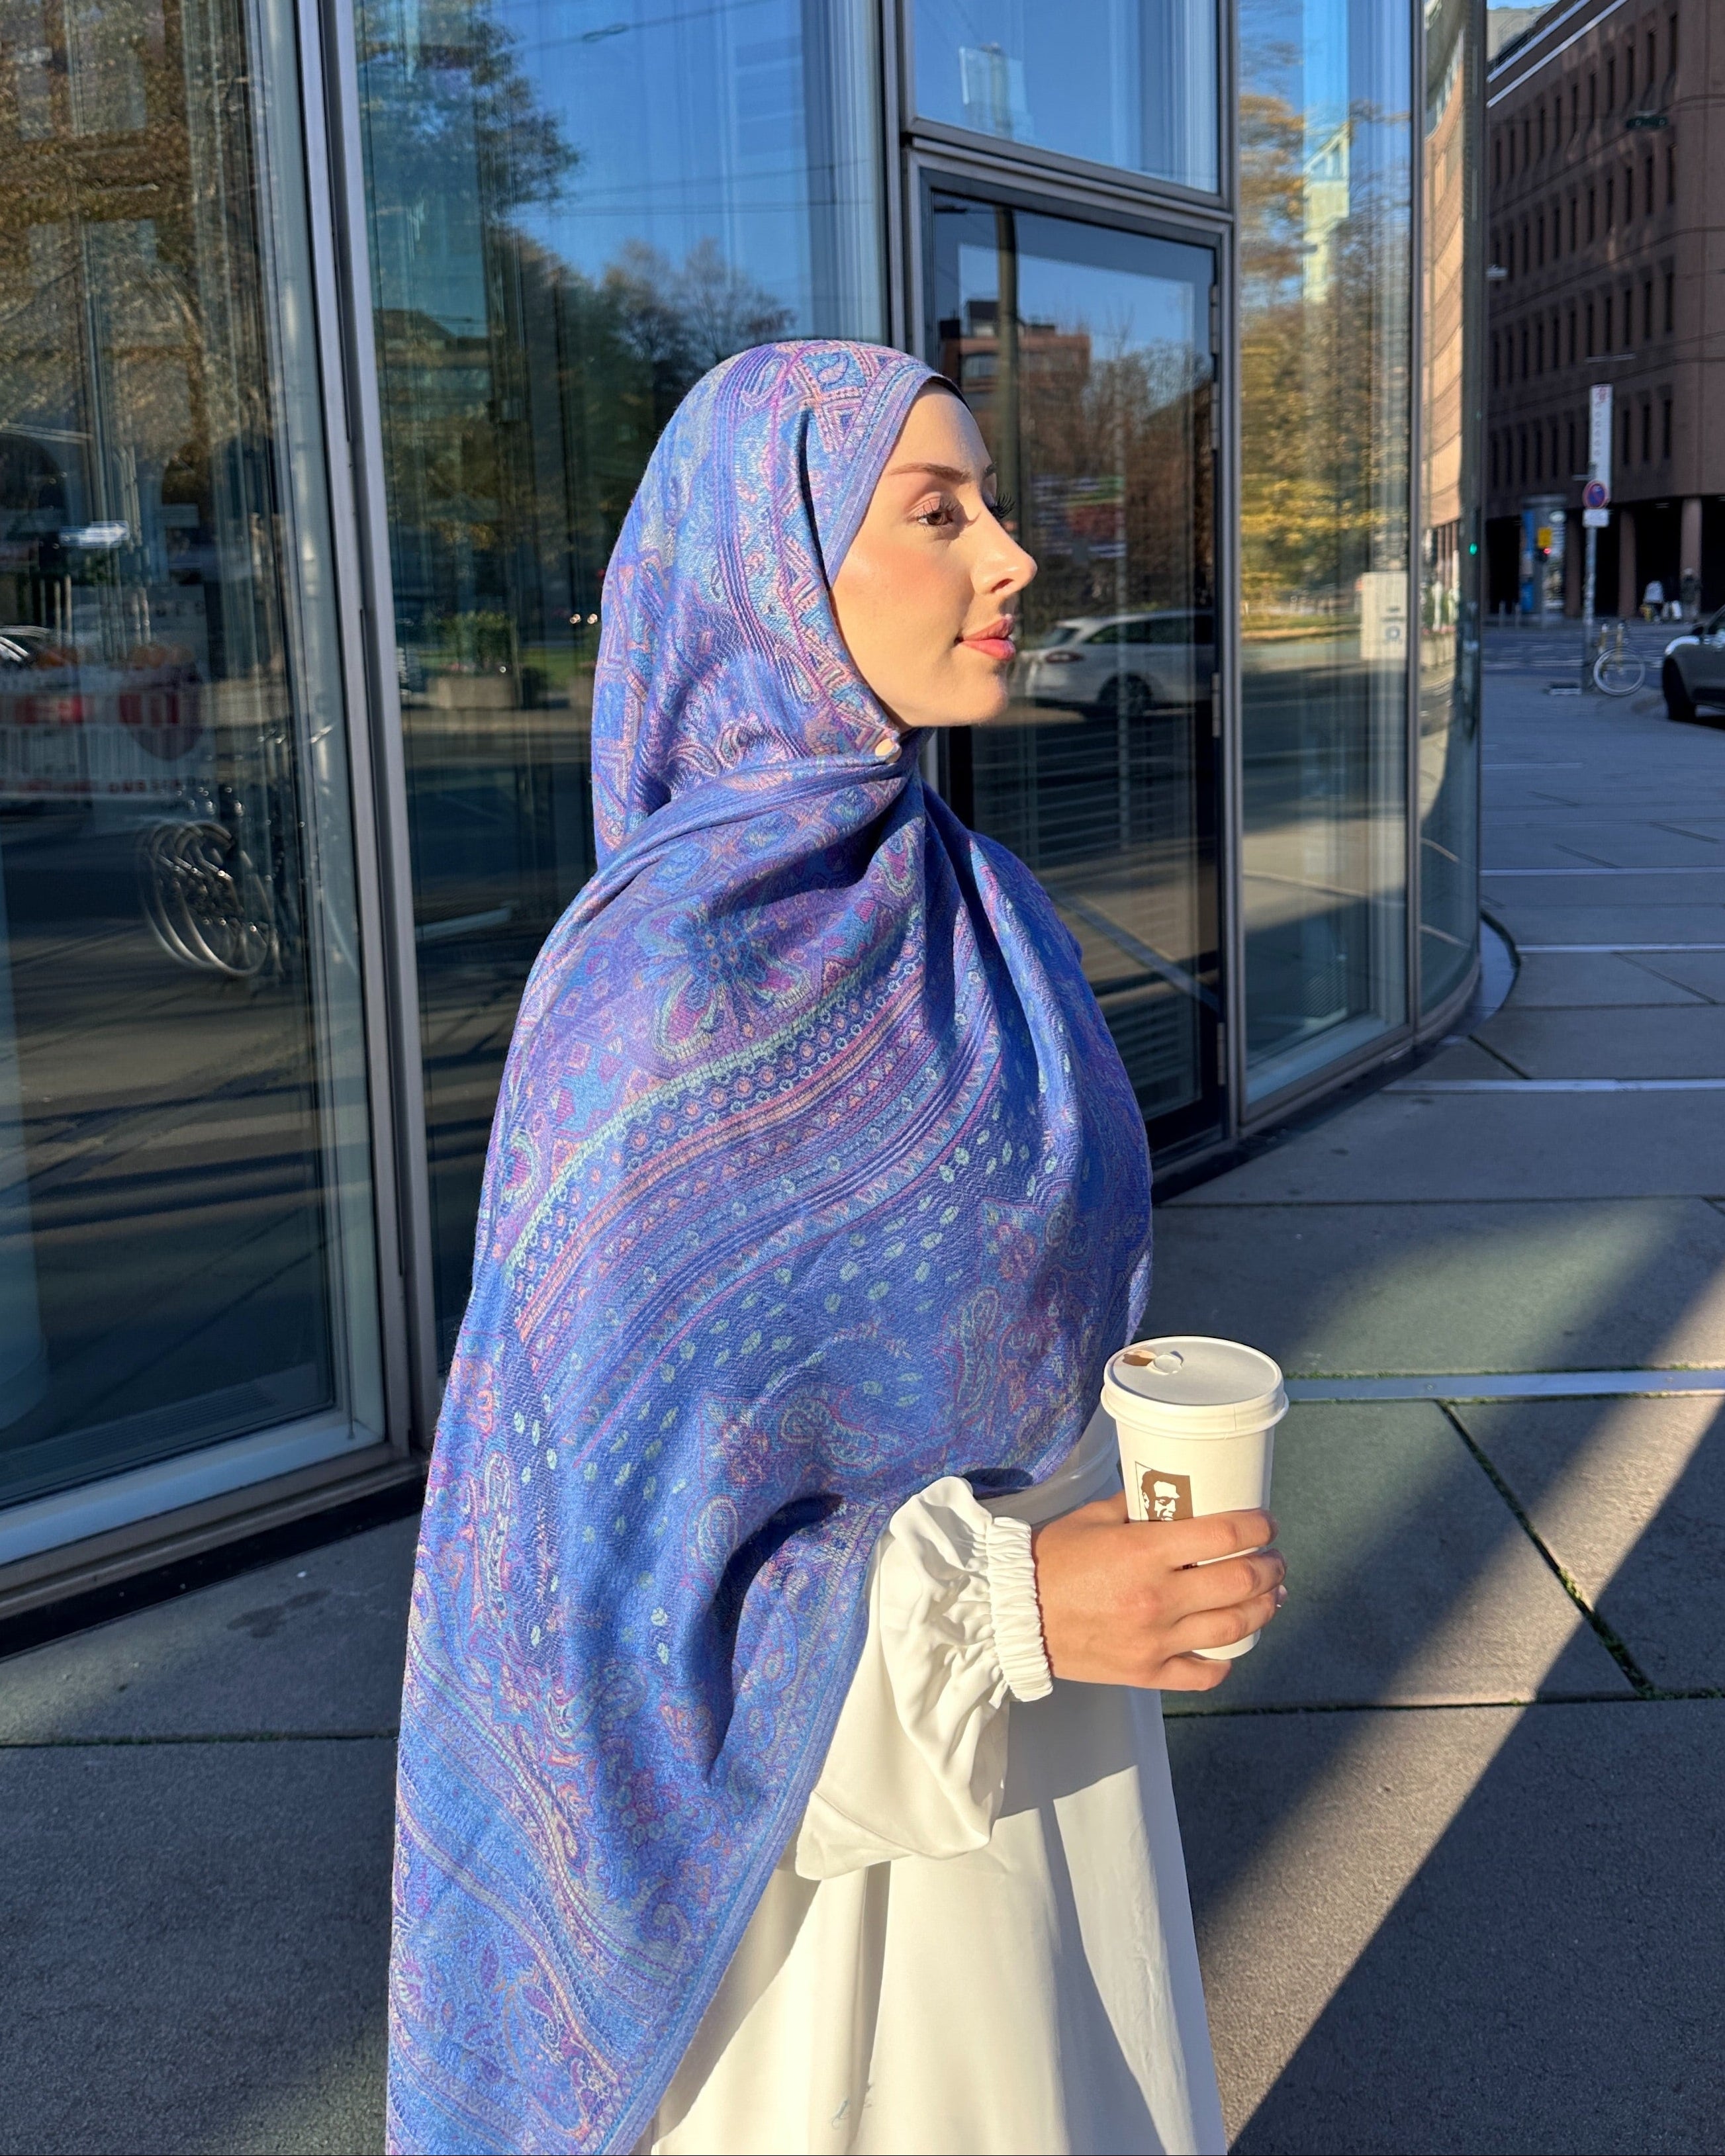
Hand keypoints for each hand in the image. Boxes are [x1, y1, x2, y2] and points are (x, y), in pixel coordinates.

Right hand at [1030, 1494, 1285, 1691]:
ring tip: (1270, 1596)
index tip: (1267, 1523)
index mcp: (1143, 1551)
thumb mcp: (1093, 1517)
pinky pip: (1204, 1674)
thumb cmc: (1050, 1560)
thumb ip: (1137, 1506)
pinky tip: (1231, 1644)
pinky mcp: (1146, 1673)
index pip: (1223, 1536)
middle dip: (1269, 1567)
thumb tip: (1172, 1495)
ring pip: (1233, 1628)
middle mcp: (1157, 1598)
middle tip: (1274, 1559)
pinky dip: (1225, 1661)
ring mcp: (1155, 1641)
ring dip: (1262, 1609)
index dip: (1257, 1526)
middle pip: (1240, 1582)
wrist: (1012, 1615)